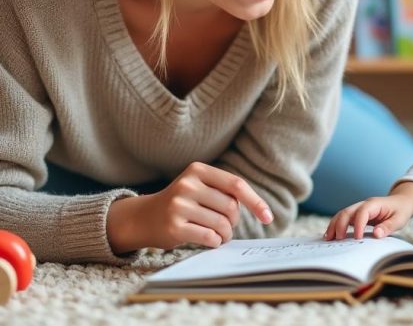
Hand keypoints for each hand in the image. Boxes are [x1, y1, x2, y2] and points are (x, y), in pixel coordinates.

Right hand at [107, 162, 272, 253]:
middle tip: (227, 227)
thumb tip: (261, 209)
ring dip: (226, 234)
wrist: (143, 217)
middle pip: (231, 207)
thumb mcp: (200, 187)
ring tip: (220, 235)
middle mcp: (187, 184)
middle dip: (234, 221)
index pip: (236, 185)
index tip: (268, 217)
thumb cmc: (182, 203)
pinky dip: (215, 242)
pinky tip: (210, 240)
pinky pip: (209, 237)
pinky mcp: (174, 226)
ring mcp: (179, 205)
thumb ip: (225, 192)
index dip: (256, 202)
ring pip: (221, 224)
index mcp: (198, 170)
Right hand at [324, 181, 412, 240]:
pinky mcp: (357, 214)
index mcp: (374, 204)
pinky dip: (336, 226)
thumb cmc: (400, 210)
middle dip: (340, 224)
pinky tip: (331, 236)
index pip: (363, 212)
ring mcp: (359, 209)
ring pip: (342, 214)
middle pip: (347, 211)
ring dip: (334, 225)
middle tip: (337, 239)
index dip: (358, 225)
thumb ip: (388, 227)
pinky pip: (344, 219)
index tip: (357, 238)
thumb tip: (376, 234)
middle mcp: (364, 204)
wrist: (401, 202)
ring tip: (328, 238)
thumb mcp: (399, 219)